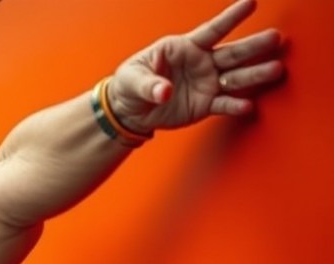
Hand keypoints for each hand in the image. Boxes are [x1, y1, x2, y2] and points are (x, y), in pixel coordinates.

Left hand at [108, 0, 284, 134]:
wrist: (130, 111)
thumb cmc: (130, 85)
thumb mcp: (132, 79)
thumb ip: (149, 84)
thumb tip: (163, 91)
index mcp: (183, 48)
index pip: (211, 30)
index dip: (231, 17)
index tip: (251, 3)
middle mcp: (201, 63)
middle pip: (232, 53)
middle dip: (253, 46)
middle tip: (275, 38)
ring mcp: (206, 83)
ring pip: (235, 77)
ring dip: (255, 74)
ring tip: (276, 70)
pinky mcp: (206, 104)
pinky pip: (224, 104)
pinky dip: (235, 106)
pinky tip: (247, 106)